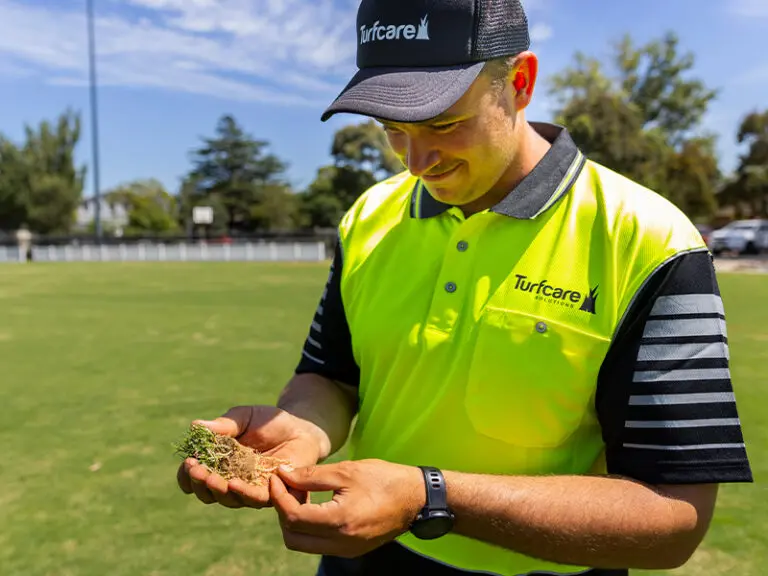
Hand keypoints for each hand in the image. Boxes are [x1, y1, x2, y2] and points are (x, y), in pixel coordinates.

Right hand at [177, 405, 326, 508]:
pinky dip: (244, 493)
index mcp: (219, 465)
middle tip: (196, 470)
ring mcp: (250, 489)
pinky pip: (256, 498)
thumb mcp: (244, 416)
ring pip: (229, 499)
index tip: (187, 463)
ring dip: (218, 490)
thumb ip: (224, 424)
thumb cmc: (269, 422)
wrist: (300, 426)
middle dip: (200, 483)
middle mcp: (231, 481)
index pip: (196, 478)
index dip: (187, 475)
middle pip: (208, 493)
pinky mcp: (272, 492)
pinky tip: (234, 484)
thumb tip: (195, 426)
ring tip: (212, 478)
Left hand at [269, 459, 426, 557]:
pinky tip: (315, 503)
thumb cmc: (384, 479)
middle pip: (292, 537)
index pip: (293, 517)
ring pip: (303, 544)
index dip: (279, 497)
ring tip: (301, 493)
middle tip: (287, 486)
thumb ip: (311, 475)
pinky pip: (318, 544)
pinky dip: (309, 526)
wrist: (416, 499)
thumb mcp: (346, 470)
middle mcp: (341, 543)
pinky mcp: (351, 550)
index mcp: (340, 521)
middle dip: (282, 511)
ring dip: (294, 520)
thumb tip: (283, 474)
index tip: (276, 478)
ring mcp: (346, 550)